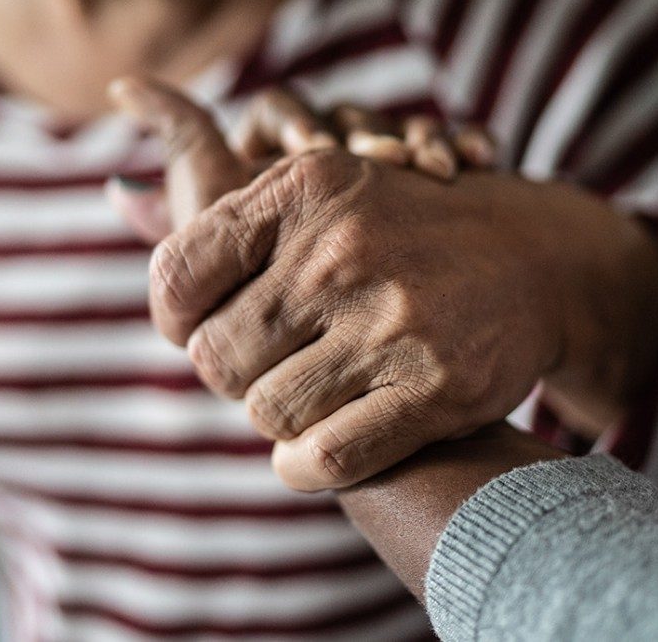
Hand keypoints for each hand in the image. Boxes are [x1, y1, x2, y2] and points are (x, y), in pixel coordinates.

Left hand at [109, 80, 657, 491]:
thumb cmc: (404, 231)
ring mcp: (391, 321)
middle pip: (214, 358)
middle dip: (230, 373)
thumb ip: (228, 209)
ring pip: (266, 413)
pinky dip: (303, 467)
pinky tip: (312, 453)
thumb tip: (120, 199)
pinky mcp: (434, 388)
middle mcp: (342, 250)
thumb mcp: (323, 189)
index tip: (199, 327)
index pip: (177, 274)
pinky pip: (323, 459)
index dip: (174, 317)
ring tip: (307, 396)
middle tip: (265, 367)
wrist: (537, 257)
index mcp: (305, 189)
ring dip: (277, 420)